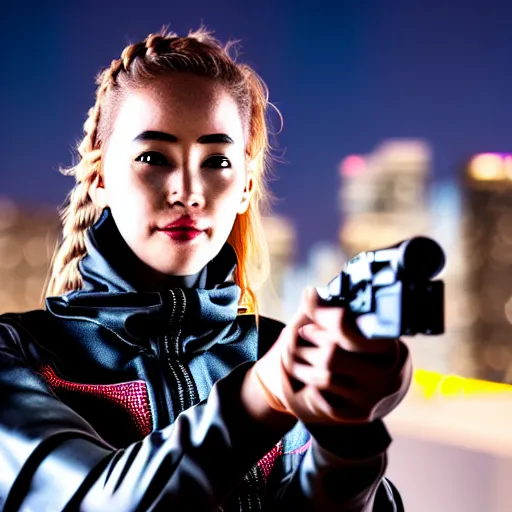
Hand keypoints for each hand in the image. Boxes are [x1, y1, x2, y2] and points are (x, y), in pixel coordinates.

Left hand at [249, 286, 411, 424]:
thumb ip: (340, 314)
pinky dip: (310, 382)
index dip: (324, 315)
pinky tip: (309, 371)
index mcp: (391, 349)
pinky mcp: (355, 415)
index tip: (310, 302)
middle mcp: (386, 377)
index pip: (348, 329)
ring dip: (303, 360)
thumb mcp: (365, 329)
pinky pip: (321, 397)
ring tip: (299, 349)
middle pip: (331, 355)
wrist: (385, 389)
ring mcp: (371, 399)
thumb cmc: (371, 349)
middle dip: (312, 339)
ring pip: (323, 378)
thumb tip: (310, 294)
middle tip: (303, 330)